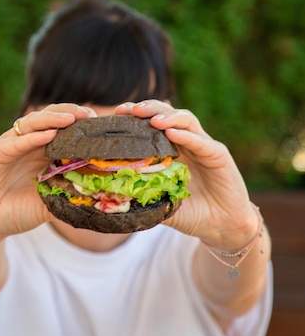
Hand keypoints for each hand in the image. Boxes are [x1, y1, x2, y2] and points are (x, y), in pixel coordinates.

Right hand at [0, 104, 96, 246]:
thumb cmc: (15, 213)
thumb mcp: (48, 204)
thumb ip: (67, 196)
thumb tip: (97, 196)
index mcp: (42, 152)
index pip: (63, 129)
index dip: (80, 124)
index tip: (99, 125)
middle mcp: (27, 144)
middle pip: (50, 118)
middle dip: (70, 113)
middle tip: (89, 114)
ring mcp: (10, 145)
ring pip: (33, 123)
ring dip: (53, 119)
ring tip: (72, 118)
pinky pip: (15, 142)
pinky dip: (32, 138)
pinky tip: (48, 135)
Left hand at [115, 100, 257, 247]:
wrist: (222, 227)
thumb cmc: (192, 214)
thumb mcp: (162, 205)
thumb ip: (143, 197)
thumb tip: (112, 197)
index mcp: (170, 150)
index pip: (151, 124)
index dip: (134, 117)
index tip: (116, 114)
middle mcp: (186, 142)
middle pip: (167, 114)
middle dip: (148, 109)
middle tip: (130, 110)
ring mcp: (203, 146)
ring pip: (185, 120)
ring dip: (168, 117)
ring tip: (152, 119)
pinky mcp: (218, 154)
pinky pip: (201, 141)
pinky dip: (186, 136)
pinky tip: (172, 133)